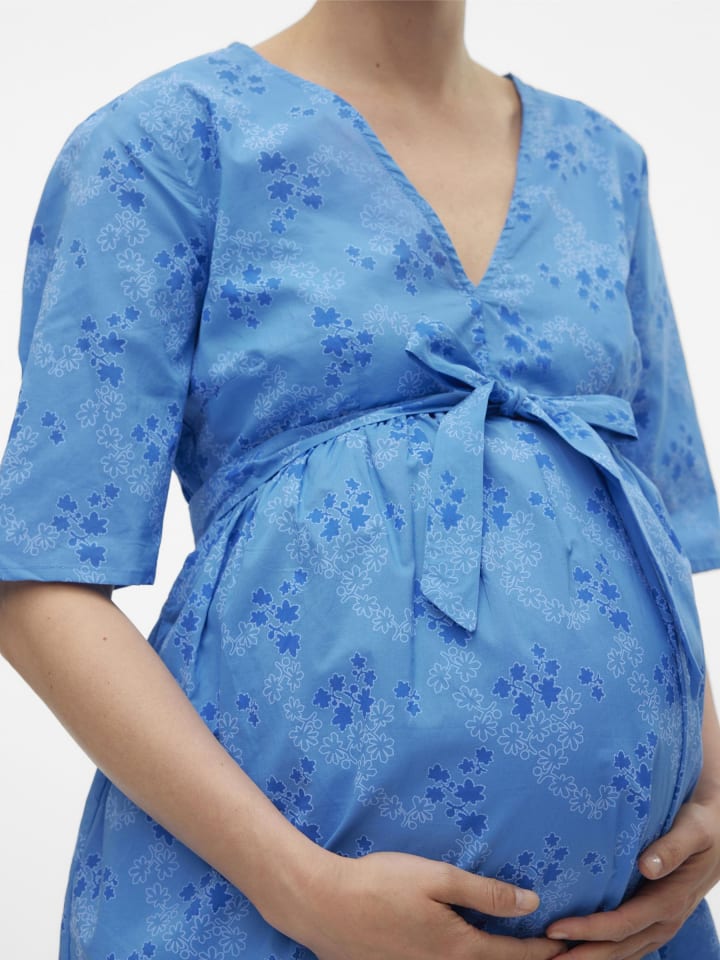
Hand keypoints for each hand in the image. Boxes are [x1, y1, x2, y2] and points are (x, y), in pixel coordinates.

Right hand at [279, 849, 567, 959]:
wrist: (323, 905)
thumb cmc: (380, 884)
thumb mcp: (437, 879)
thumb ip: (486, 892)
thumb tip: (531, 901)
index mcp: (458, 948)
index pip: (512, 955)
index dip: (541, 952)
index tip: (564, 947)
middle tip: (548, 953)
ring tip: (508, 950)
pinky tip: (461, 947)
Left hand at [543, 792, 719, 958]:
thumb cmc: (704, 824)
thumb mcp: (693, 830)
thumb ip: (671, 848)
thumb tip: (646, 866)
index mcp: (669, 901)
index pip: (622, 924)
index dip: (589, 931)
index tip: (555, 929)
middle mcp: (665, 920)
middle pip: (619, 947)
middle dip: (582, 955)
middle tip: (544, 956)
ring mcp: (661, 923)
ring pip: (624, 950)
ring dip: (591, 957)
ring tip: (555, 958)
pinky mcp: (656, 916)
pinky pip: (630, 940)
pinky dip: (605, 948)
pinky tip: (582, 946)